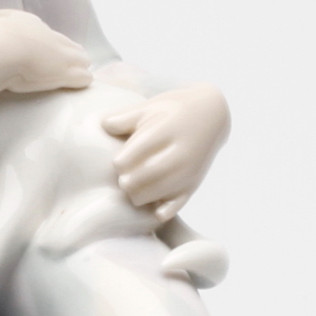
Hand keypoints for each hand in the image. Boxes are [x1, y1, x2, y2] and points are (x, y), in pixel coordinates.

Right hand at [0, 10, 93, 95]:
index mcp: (27, 24)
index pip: (44, 33)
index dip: (46, 45)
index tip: (43, 54)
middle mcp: (47, 36)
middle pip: (68, 44)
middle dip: (69, 55)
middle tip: (66, 66)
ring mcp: (59, 54)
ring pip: (81, 58)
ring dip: (78, 67)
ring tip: (77, 77)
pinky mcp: (65, 72)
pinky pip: (82, 76)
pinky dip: (81, 81)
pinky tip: (80, 86)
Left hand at [103, 83, 229, 218]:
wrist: (212, 115)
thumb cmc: (174, 110)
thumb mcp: (150, 106)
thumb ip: (125, 117)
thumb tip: (103, 125)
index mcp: (163, 133)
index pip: (129, 159)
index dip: (119, 162)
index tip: (119, 159)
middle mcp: (177, 155)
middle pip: (136, 180)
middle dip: (125, 179)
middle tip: (125, 174)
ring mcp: (187, 173)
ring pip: (149, 196)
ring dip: (137, 194)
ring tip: (137, 183)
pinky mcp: (193, 185)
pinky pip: (173, 207)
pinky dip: (161, 210)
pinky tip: (154, 203)